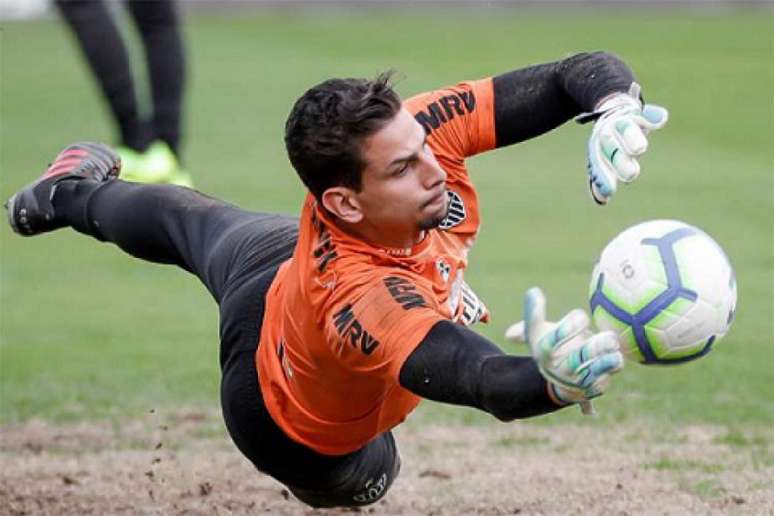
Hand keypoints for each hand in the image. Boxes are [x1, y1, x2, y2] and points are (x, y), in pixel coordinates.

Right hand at [505, 287, 623, 413]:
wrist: (558, 378)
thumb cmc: (549, 346)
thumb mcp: (536, 331)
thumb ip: (533, 313)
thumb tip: (533, 292)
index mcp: (544, 353)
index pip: (551, 343)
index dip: (565, 329)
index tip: (582, 316)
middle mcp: (559, 369)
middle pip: (574, 361)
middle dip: (592, 349)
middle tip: (609, 337)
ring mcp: (576, 381)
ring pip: (592, 373)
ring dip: (606, 362)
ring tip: (615, 349)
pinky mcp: (592, 388)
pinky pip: (603, 382)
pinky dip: (611, 370)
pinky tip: (617, 358)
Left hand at [578, 82, 667, 204]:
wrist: (611, 106)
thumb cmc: (607, 141)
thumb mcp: (600, 157)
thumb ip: (600, 178)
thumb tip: (601, 200)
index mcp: (599, 148)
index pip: (600, 164)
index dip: (604, 178)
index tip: (608, 193)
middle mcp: (610, 134)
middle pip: (613, 147)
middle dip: (619, 160)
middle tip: (630, 175)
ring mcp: (624, 122)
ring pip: (627, 130)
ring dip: (632, 138)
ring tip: (639, 149)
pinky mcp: (640, 113)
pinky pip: (648, 114)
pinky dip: (654, 116)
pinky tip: (661, 120)